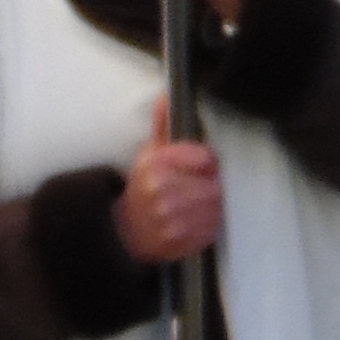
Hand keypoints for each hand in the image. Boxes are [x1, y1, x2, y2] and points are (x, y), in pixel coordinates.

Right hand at [116, 130, 223, 265]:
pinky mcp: (179, 242)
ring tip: (195, 205)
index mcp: (156, 165)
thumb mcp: (149, 154)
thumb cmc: (142, 190)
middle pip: (214, 184)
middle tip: (198, 188)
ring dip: (211, 206)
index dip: (208, 162)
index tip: (203, 165)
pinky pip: (210, 230)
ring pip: (215, 207)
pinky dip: (207, 225)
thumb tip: (166, 97)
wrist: (124, 231)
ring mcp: (171, 219)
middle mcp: (163, 192)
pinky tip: (193, 220)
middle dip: (210, 185)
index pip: (206, 158)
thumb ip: (163, 126)